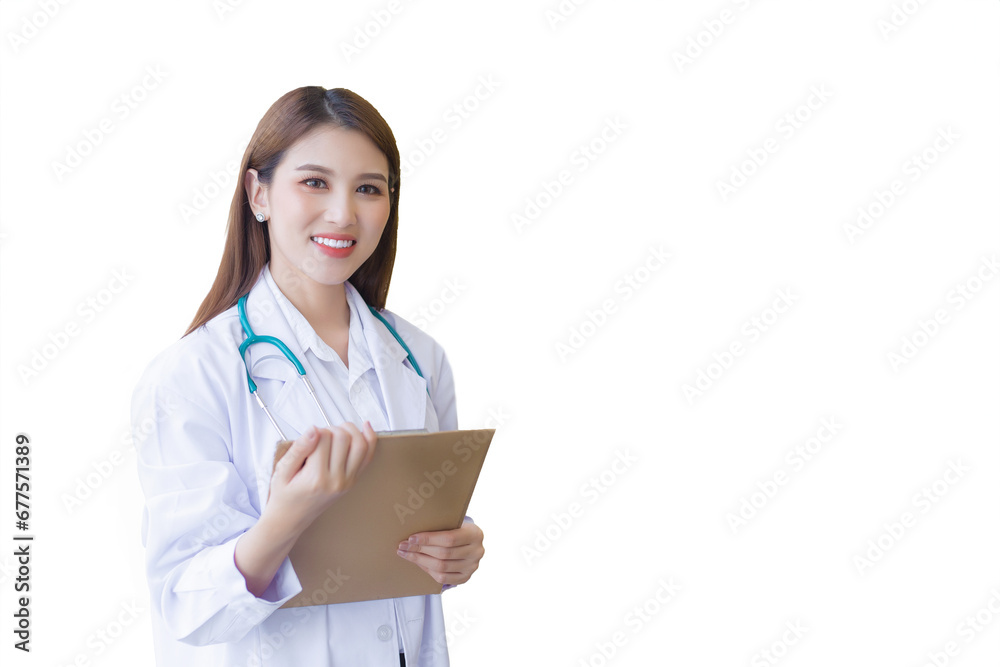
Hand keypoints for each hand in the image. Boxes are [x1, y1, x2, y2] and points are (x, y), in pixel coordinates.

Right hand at [264, 421, 377, 536]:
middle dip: (331, 429)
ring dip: (350, 430)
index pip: (323, 438)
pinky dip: (369, 439)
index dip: (315, 431)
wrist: (290, 519)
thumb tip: (313, 429)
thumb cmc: (284, 496)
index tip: (308, 438)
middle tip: (320, 436)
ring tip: (337, 431)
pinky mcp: (353, 481)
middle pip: (343, 438)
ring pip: (360, 445)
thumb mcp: (281, 472)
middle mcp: (336, 480)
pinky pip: (367, 457)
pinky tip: (365, 427)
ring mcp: (347, 481)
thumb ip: (298, 449)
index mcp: (316, 478)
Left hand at [396, 519, 483, 586]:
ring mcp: (472, 567)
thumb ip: (440, 527)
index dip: (428, 539)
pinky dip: (428, 570)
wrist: (470, 542)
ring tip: (406, 554)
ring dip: (420, 560)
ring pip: (441, 567)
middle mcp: (476, 552)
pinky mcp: (465, 577)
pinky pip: (443, 578)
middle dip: (420, 550)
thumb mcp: (455, 523)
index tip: (411, 538)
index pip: (449, 539)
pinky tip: (418, 563)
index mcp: (475, 534)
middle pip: (443, 554)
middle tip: (403, 546)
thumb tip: (414, 533)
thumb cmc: (458, 529)